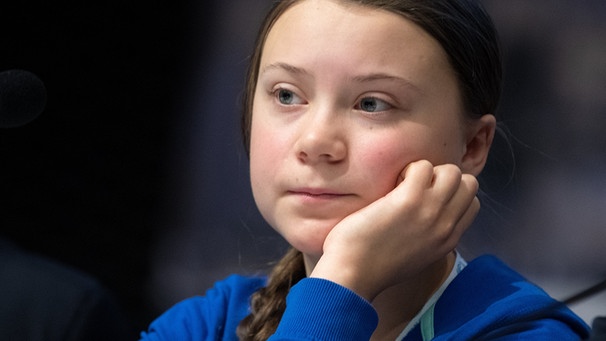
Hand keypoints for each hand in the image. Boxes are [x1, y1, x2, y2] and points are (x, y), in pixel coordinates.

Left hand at [310, 160, 479, 300]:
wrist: (352, 275)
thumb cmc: (371, 265)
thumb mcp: (415, 256)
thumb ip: (428, 237)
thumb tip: (424, 219)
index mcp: (448, 241)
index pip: (472, 204)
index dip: (451, 193)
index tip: (426, 197)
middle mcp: (446, 226)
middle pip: (468, 183)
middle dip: (444, 177)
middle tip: (416, 188)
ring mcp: (431, 212)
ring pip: (452, 171)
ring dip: (428, 171)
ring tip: (404, 185)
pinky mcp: (410, 199)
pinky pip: (423, 166)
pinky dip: (408, 169)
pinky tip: (392, 184)